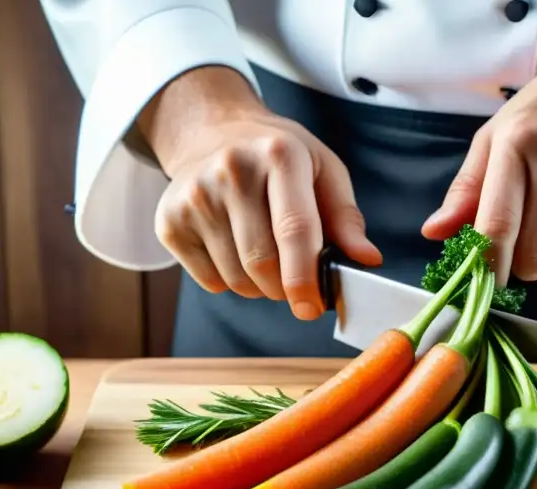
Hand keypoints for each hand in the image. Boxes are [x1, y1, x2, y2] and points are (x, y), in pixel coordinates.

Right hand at [139, 67, 380, 318]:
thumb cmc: (278, 158)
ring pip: (236, 279)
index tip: (313, 307)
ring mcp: (195, 196)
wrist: (213, 132)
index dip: (305, 277)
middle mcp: (231, 170)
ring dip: (260, 287)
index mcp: (280, 154)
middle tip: (295, 282)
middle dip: (285, 288)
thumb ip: (346, 217)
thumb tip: (366, 259)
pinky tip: (234, 251)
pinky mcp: (169, 220)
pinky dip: (229, 282)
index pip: (294, 229)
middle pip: (262, 263)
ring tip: (266, 258)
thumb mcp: (323, 169)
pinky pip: (209, 281)